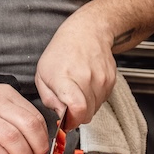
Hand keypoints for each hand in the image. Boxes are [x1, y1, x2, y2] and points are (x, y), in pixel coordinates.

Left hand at [33, 15, 115, 131]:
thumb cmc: (62, 52)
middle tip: (67, 103)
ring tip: (77, 89)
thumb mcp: (42, 74)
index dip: (72, 121)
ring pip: (95, 109)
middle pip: (86, 114)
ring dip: (85, 106)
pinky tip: (86, 84)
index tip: (65, 122)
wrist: (87, 32)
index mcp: (65, 77)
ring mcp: (101, 79)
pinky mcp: (111, 80)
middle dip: (76, 115)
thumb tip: (61, 116)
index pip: (77, 108)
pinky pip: (102, 100)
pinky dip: (94, 98)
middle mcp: (86, 78)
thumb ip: (49, 100)